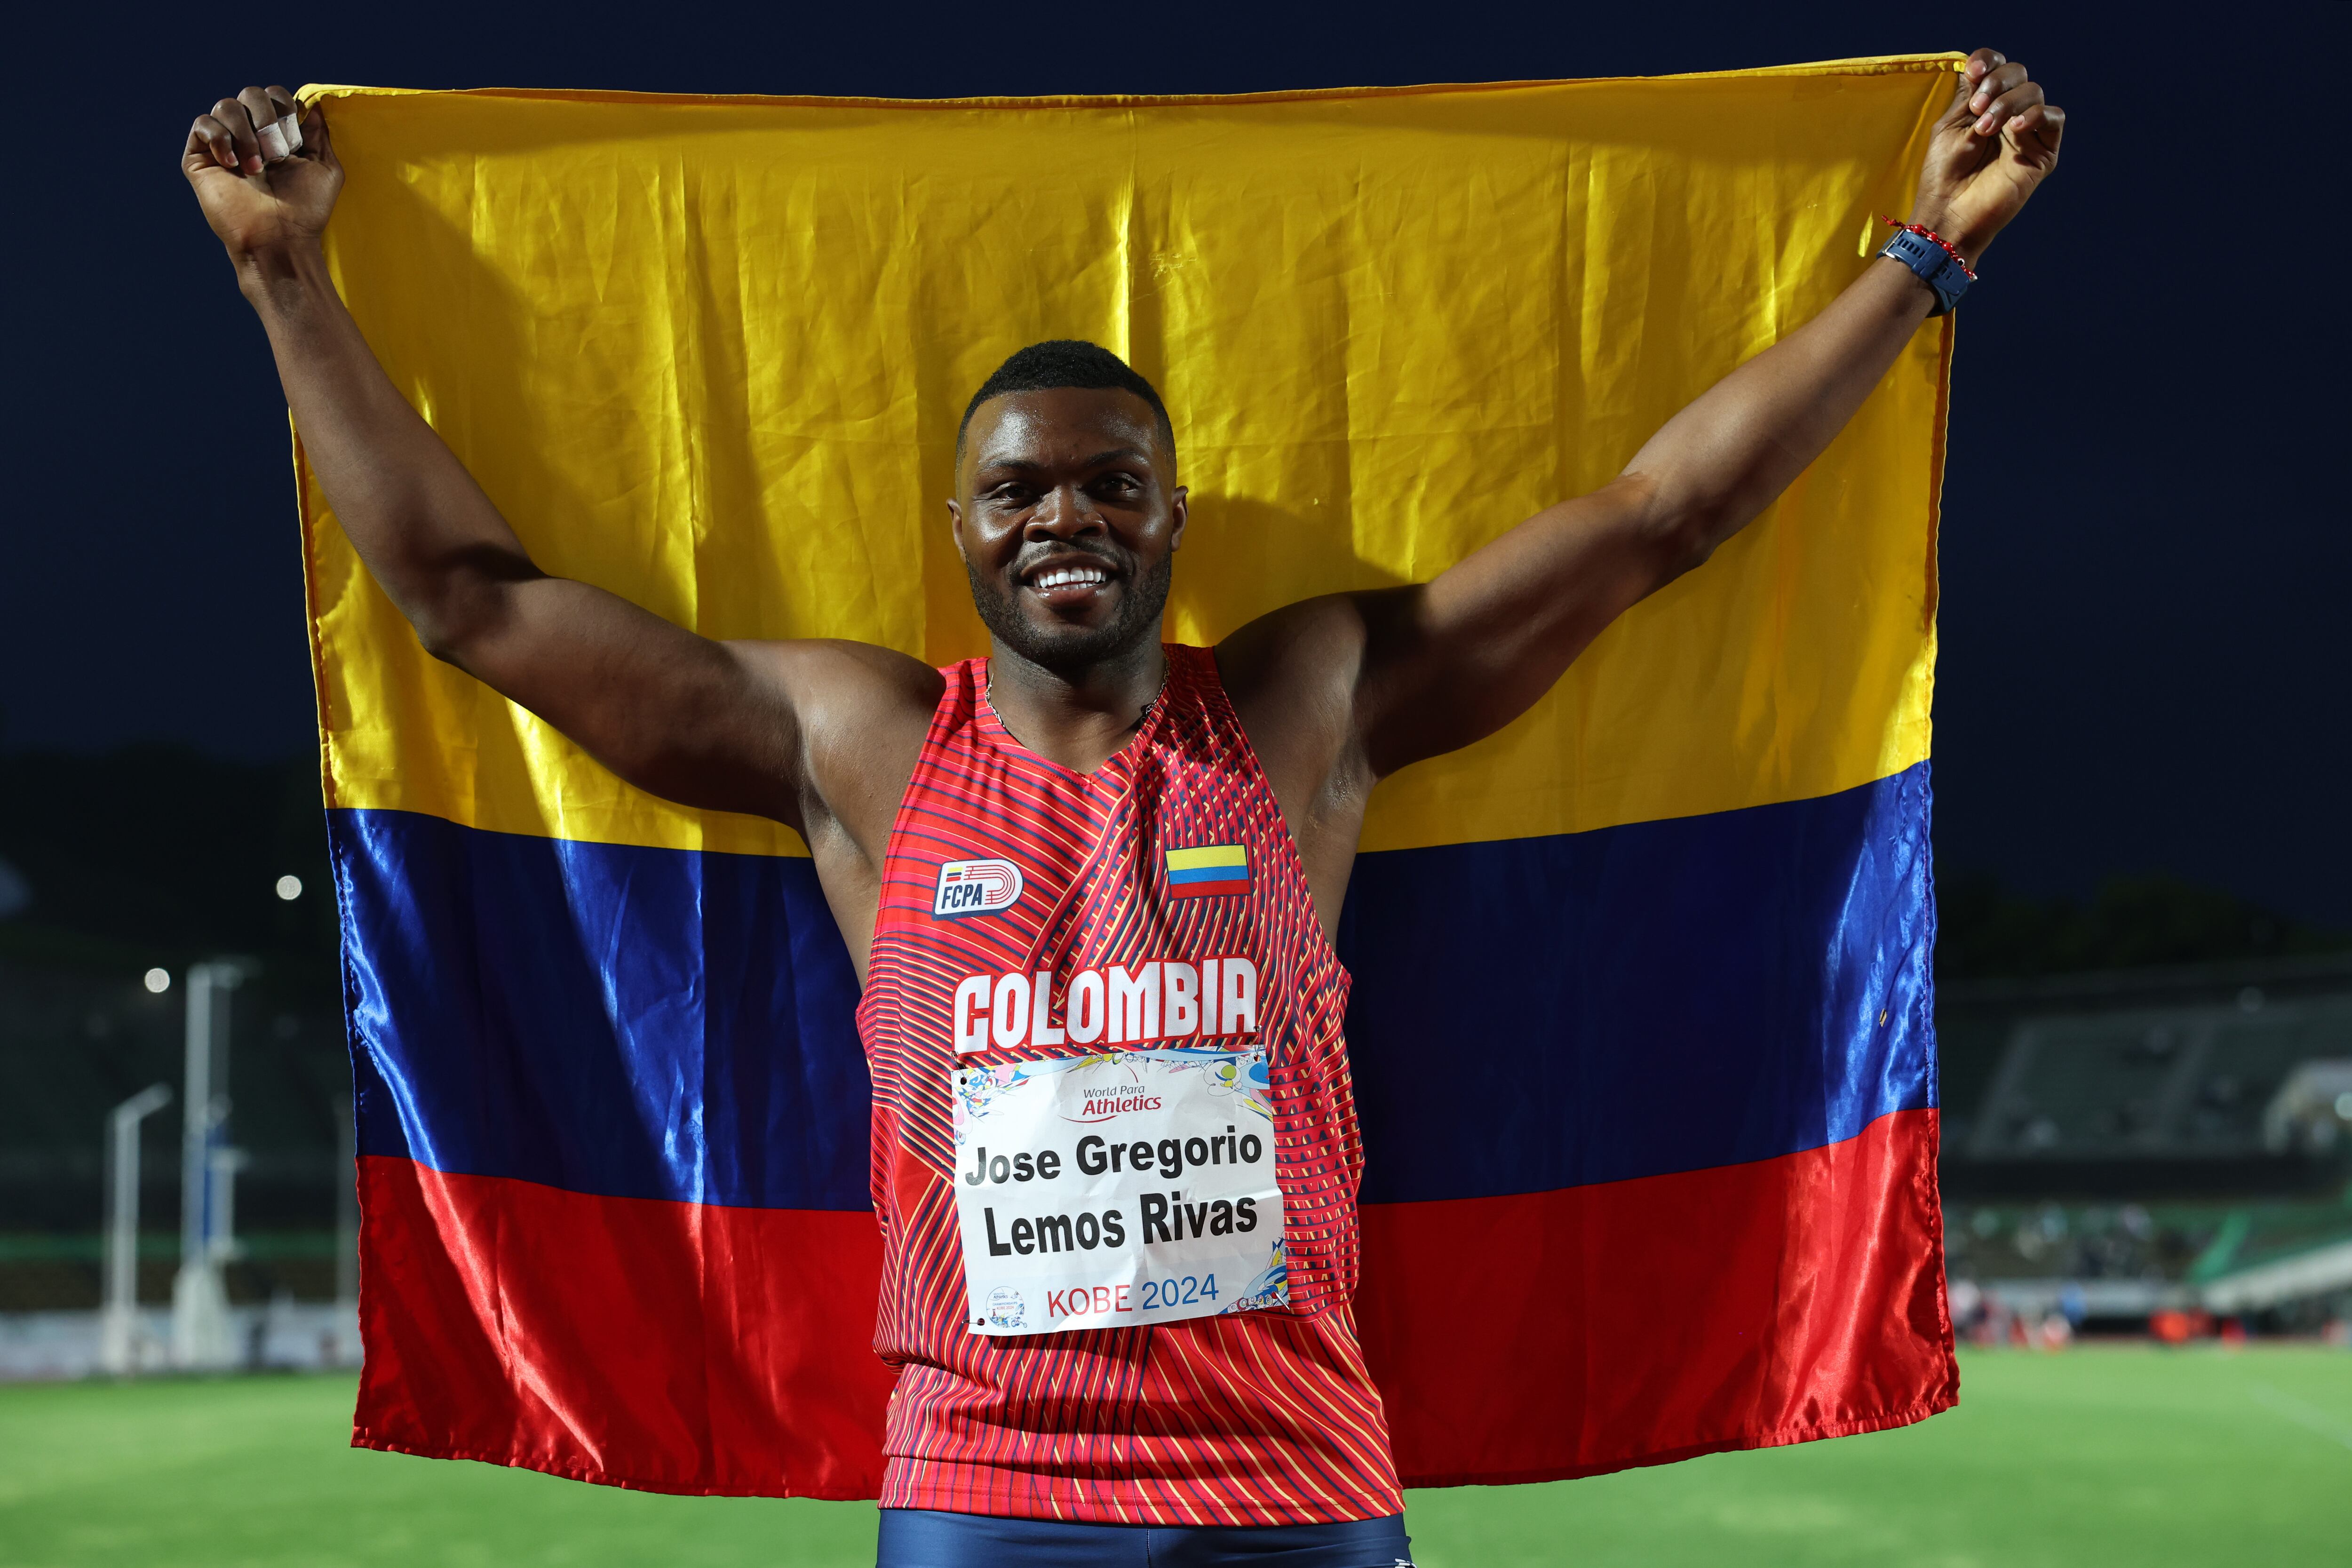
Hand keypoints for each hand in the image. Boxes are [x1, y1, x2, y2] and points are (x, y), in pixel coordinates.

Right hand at [183, 86, 343, 270]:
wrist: (279, 238)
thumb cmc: (306, 209)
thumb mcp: (325, 168)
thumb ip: (318, 133)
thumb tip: (310, 104)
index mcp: (278, 135)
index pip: (275, 96)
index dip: (285, 110)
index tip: (295, 142)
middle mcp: (250, 135)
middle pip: (251, 93)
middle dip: (267, 119)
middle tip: (276, 156)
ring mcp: (224, 144)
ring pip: (226, 105)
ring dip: (245, 134)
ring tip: (255, 169)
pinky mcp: (199, 156)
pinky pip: (203, 124)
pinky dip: (220, 139)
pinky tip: (232, 166)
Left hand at [1910, 49, 2062, 266]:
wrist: (1950, 213)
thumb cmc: (1943, 175)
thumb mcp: (1951, 126)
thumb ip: (1968, 96)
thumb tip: (1978, 67)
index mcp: (1983, 106)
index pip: (1996, 68)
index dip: (1989, 61)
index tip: (1974, 72)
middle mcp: (2007, 115)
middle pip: (2018, 74)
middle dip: (1997, 83)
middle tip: (1977, 109)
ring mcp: (2026, 132)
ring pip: (2034, 92)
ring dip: (2009, 103)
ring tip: (1985, 129)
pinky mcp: (2042, 152)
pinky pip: (2055, 118)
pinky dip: (2036, 115)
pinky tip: (2015, 129)